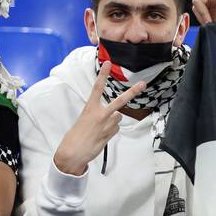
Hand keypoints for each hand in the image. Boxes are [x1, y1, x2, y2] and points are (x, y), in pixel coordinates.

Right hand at [52, 61, 146, 175]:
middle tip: (143, 84)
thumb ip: (97, 114)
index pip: (97, 87)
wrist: (73, 153)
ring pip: (118, 117)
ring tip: (100, 128)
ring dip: (113, 120)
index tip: (108, 63)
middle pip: (120, 101)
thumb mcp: (84, 119)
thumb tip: (111, 114)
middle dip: (133, 92)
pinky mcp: (111, 134)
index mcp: (89, 108)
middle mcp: (100, 114)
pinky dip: (111, 130)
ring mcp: (107, 125)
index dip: (103, 74)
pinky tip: (102, 135)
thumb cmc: (75, 136)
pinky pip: (116, 128)